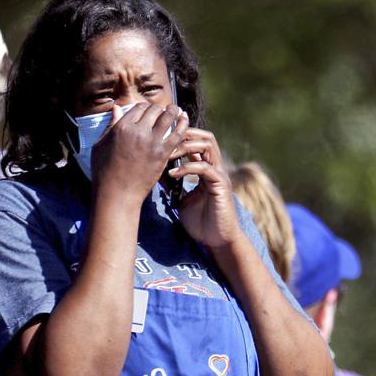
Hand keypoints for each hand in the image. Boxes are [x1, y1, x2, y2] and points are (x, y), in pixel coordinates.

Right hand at [91, 104, 188, 203]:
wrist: (116, 194)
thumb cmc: (104, 171)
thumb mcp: (101, 145)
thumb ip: (110, 125)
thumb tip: (116, 107)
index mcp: (121, 127)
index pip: (139, 107)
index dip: (144, 107)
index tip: (148, 112)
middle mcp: (137, 131)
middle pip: (154, 109)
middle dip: (159, 109)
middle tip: (162, 111)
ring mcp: (152, 142)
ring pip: (169, 116)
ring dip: (173, 111)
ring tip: (176, 110)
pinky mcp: (163, 153)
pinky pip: (178, 133)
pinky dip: (183, 123)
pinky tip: (185, 119)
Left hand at [168, 128, 241, 247]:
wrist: (216, 240)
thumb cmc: (200, 222)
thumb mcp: (181, 200)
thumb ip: (173, 186)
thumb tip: (155, 175)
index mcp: (206, 169)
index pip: (197, 142)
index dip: (181, 136)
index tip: (160, 140)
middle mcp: (215, 168)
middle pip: (205, 137)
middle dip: (184, 135)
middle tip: (163, 142)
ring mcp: (220, 174)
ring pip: (207, 146)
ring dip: (185, 147)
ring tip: (167, 154)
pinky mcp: (221, 185)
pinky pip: (205, 168)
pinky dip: (187, 168)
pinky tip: (172, 174)